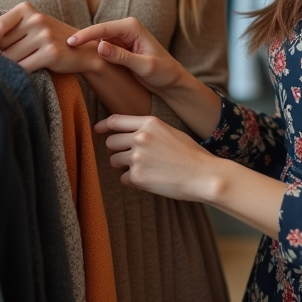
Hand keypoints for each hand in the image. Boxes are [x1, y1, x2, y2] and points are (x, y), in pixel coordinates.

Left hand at [0, 2, 105, 74]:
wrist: (82, 49)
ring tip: (24, 62)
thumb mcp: (27, 28)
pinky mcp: (50, 52)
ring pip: (10, 59)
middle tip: (5, 58)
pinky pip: (23, 68)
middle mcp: (35, 18)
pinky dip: (21, 73)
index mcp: (25, 9)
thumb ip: (2, 30)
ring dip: (10, 66)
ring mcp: (43, 35)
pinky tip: (28, 70)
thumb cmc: (48, 39)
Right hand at [68, 16, 187, 92]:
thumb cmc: (163, 72)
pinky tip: (75, 60)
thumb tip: (99, 46)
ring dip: (81, 47)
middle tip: (57, 47)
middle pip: (95, 32)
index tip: (69, 43)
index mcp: (131, 27)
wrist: (171, 80)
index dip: (85, 35)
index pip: (103, 28)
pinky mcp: (117, 48)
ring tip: (61, 53)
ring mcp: (119, 38)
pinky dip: (88, 54)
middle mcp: (124, 29)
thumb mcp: (144, 65)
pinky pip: (99, 49)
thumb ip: (123, 56)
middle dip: (79, 40)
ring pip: (95, 41)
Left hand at [94, 114, 221, 201]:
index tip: (97, 130)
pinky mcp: (137, 177)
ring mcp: (137, 157)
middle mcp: (140, 137)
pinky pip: (124, 179)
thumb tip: (128, 135)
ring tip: (145, 169)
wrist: (204, 175)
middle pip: (110, 142)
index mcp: (149, 123)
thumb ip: (148, 130)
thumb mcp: (170, 131)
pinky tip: (150, 180)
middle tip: (130, 157)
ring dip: (124, 166)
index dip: (103, 126)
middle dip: (117, 150)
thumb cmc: (191, 154)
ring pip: (114, 161)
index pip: (115, 121)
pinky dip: (133, 181)